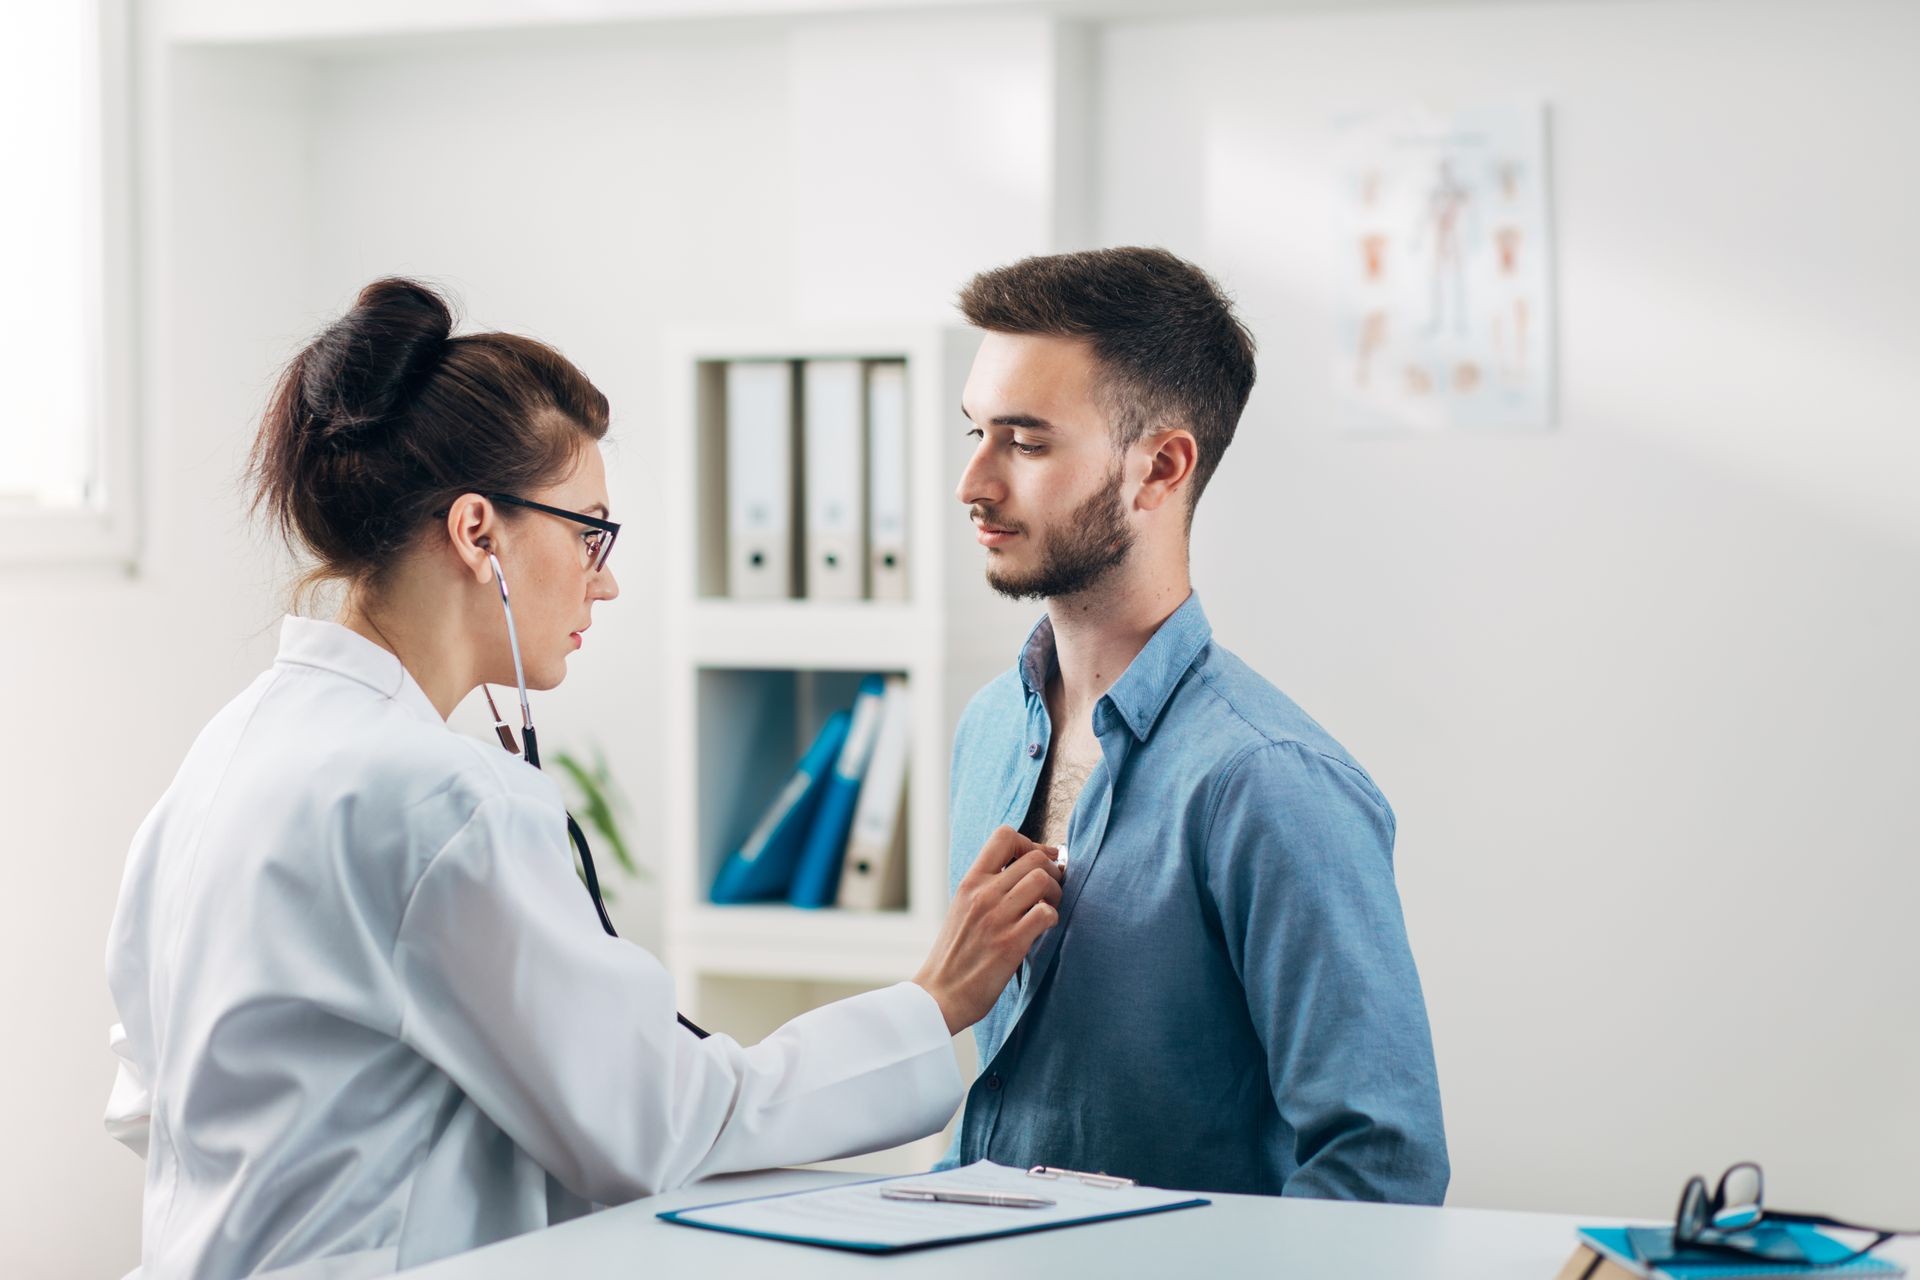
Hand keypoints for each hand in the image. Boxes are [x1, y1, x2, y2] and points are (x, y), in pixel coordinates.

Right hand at [913, 826, 1063, 1034]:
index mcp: (970, 882)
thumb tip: (1019, 872)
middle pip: (1033, 857)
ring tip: (1049, 909)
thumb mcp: (961, 909)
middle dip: (1052, 869)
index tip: (1038, 861)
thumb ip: (985, 888)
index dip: (1029, 843)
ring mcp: (997, 917)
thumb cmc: (954, 955)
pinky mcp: (1010, 943)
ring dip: (1056, 893)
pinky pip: (1045, 913)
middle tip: (1052, 890)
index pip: (1004, 836)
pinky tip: (1043, 929)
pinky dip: (1052, 918)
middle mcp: (983, 894)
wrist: (939, 995)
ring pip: (1043, 879)